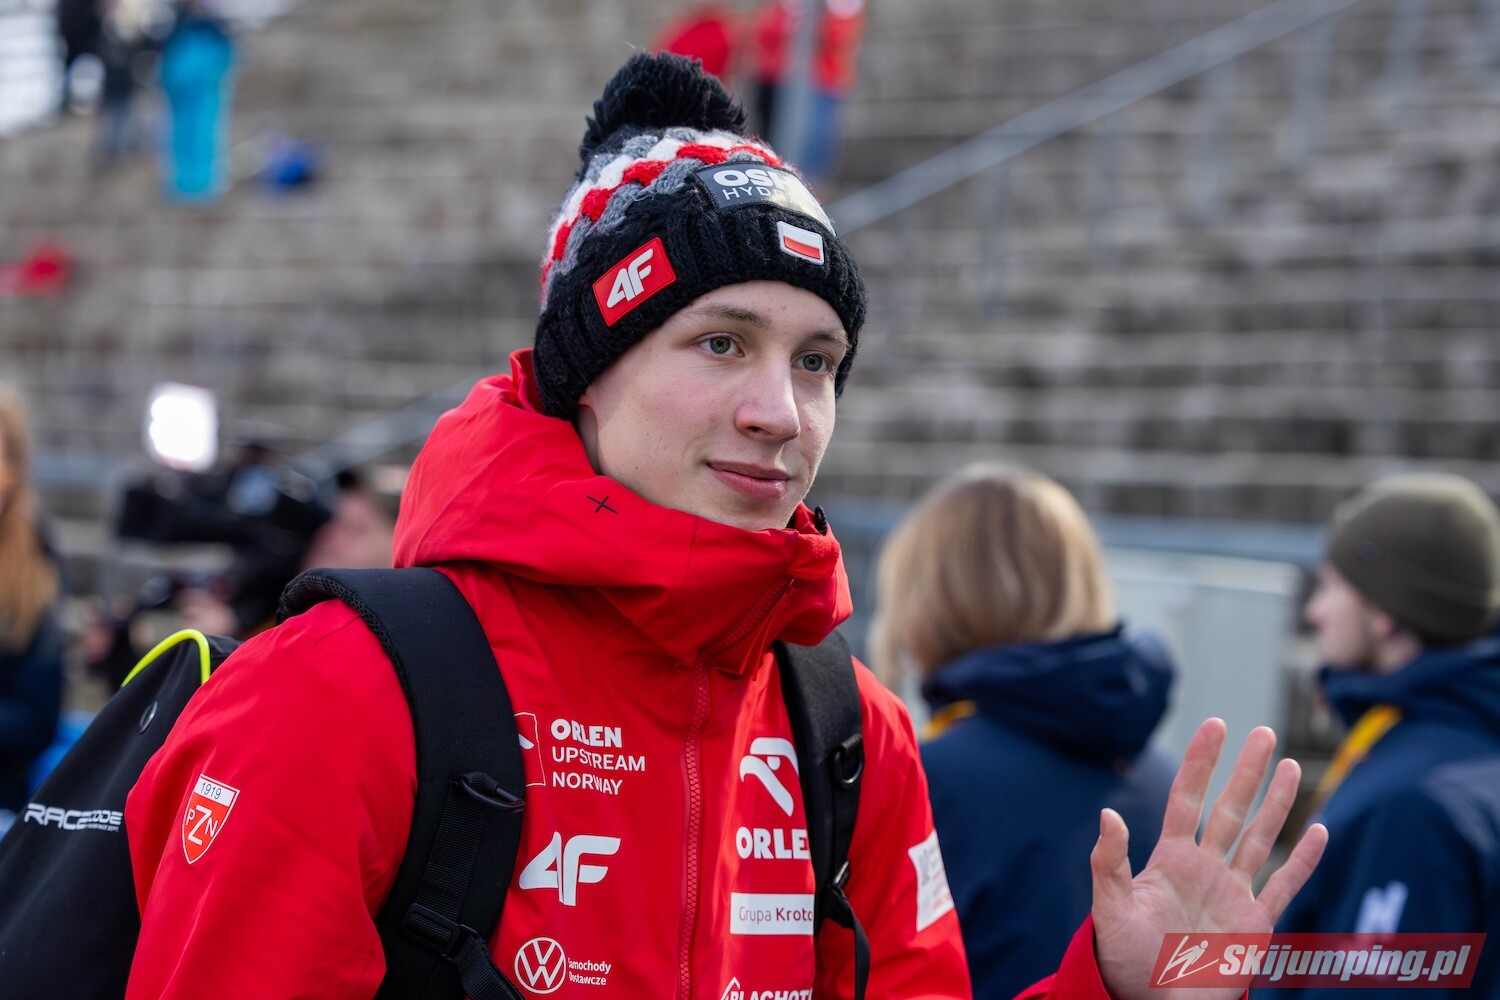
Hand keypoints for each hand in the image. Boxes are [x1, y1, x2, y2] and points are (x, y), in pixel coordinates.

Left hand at [1091, 719, 1327, 999]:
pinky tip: (1318, 830)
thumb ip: (1109, 862)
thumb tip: (1108, 814)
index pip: (1187, 798)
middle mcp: (1204, 867)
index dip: (1201, 762)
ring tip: (1292, 766)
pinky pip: (1284, 885)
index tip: (1216, 725)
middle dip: (1247, 772)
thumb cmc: (1122, 956)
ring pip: (1260, 837)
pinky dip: (1302, 860)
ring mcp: (1232, 892)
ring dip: (1277, 803)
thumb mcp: (1110, 907)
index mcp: (1169, 858)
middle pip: (1230, 808)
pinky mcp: (1255, 923)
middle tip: (1265, 733)